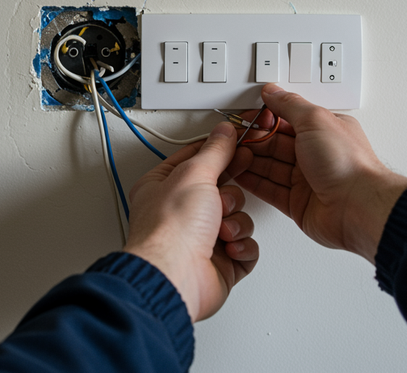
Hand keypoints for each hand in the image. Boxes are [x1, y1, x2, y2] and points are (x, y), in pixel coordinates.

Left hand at [123, 122, 259, 321]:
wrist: (175, 275)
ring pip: (237, 218)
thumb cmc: (171, 229)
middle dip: (228, 194)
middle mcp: (179, 213)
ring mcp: (200, 238)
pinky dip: (242, 246)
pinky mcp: (220, 262)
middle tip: (226, 196)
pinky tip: (229, 247)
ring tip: (221, 229)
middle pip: (221, 190)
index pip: (194, 160)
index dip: (218, 151)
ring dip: (235, 222)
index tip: (240, 144)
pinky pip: (245, 246)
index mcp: (162, 188)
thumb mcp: (194, 175)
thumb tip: (223, 133)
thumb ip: (214, 152)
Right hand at [227, 84, 406, 262]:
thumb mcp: (316, 120)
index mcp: (324, 132)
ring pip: (268, 166)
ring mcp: (305, 181)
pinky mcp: (297, 203)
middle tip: (231, 138)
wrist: (358, 208)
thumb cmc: (347, 165)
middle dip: (251, 140)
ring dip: (248, 160)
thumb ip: (290, 104)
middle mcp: (315, 156)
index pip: (286, 121)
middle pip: (274, 144)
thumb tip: (273, 91)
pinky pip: (268, 189)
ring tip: (230, 154)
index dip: (263, 119)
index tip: (244, 118)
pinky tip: (238, 174)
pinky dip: (252, 181)